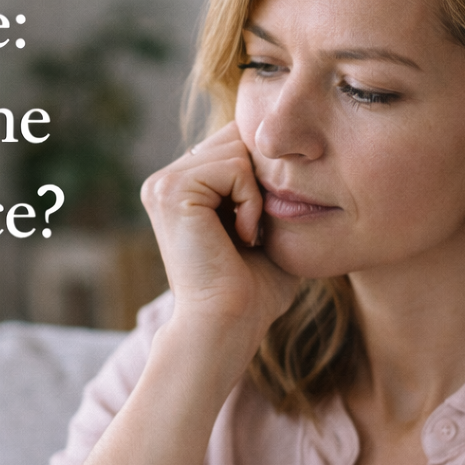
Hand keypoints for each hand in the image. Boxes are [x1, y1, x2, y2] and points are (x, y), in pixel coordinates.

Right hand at [141, 122, 298, 346]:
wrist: (227, 325)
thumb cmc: (252, 291)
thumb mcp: (265, 228)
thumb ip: (270, 188)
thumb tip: (302, 154)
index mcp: (180, 188)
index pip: (235, 143)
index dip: (262, 175)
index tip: (258, 228)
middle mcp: (164, 180)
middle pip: (236, 138)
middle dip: (260, 181)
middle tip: (252, 232)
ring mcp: (162, 183)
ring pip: (237, 150)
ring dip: (257, 195)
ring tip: (245, 236)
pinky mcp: (171, 190)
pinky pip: (234, 167)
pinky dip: (250, 201)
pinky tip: (241, 236)